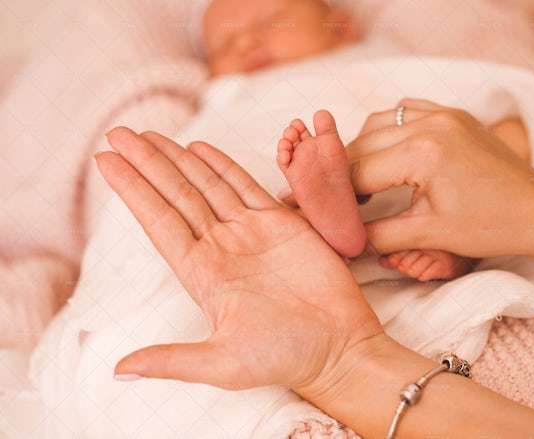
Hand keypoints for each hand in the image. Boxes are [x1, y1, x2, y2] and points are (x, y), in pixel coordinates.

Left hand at [95, 127, 383, 392]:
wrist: (339, 346)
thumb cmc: (285, 358)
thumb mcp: (223, 364)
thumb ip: (172, 361)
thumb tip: (119, 370)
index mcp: (202, 274)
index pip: (158, 222)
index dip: (132, 191)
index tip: (105, 161)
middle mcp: (221, 248)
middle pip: (176, 195)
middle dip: (147, 163)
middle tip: (117, 133)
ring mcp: (250, 233)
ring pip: (206, 186)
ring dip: (177, 159)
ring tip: (149, 135)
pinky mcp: (282, 224)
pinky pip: (246, 186)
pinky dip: (223, 166)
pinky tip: (200, 149)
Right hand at [347, 98, 533, 257]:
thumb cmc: (490, 226)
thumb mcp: (429, 233)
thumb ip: (378, 235)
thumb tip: (344, 239)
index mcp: (423, 153)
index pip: (358, 172)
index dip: (336, 195)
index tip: (322, 210)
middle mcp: (430, 123)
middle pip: (362, 144)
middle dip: (344, 173)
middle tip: (335, 199)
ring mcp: (444, 113)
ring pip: (379, 122)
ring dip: (362, 148)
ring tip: (360, 181)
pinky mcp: (454, 114)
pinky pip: (406, 111)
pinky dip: (388, 131)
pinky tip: (387, 154)